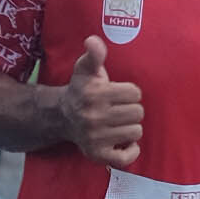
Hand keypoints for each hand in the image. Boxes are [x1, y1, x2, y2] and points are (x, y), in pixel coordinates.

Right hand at [63, 31, 144, 168]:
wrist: (61, 116)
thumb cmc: (81, 90)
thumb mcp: (86, 68)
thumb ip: (94, 54)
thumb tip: (93, 41)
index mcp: (95, 94)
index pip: (135, 93)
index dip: (130, 92)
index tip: (119, 94)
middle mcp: (94, 117)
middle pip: (138, 113)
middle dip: (131, 109)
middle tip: (119, 109)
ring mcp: (95, 138)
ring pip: (136, 132)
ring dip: (131, 127)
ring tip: (118, 122)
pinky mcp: (97, 155)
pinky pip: (126, 158)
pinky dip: (130, 151)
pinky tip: (123, 142)